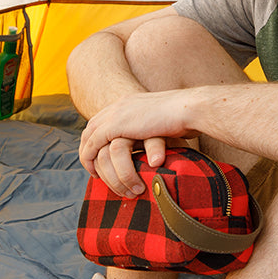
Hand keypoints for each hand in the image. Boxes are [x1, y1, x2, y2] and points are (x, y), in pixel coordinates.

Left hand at [80, 90, 196, 197]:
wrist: (189, 108)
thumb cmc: (187, 117)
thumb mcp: (164, 123)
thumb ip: (154, 132)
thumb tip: (160, 148)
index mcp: (130, 102)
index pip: (104, 120)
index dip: (99, 139)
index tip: (101, 156)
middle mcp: (119, 105)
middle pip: (91, 128)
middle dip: (88, 149)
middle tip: (93, 169)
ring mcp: (116, 113)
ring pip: (90, 139)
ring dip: (90, 158)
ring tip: (95, 175)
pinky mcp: (116, 125)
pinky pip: (94, 145)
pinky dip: (91, 158)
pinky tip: (96, 172)